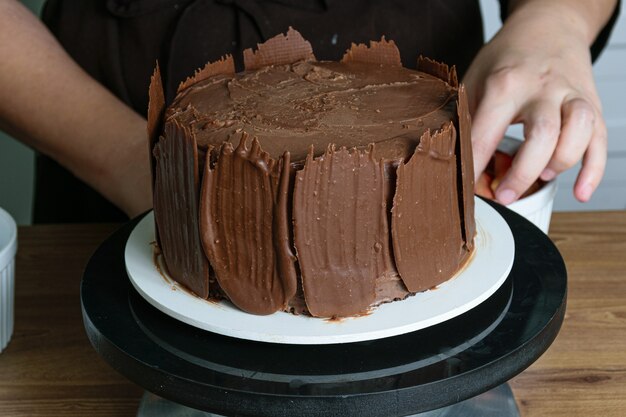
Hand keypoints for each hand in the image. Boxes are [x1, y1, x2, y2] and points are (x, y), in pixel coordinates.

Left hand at [463, 1, 609, 203]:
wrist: (548, 27)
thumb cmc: (506, 60)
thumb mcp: (475, 80)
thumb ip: (465, 117)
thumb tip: (451, 161)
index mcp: (505, 83)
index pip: (487, 132)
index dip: (475, 166)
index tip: (465, 191)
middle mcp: (542, 88)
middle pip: (542, 133)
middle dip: (522, 172)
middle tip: (503, 196)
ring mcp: (571, 95)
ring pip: (578, 130)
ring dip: (561, 162)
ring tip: (542, 177)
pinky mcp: (592, 103)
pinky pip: (600, 139)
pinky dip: (594, 169)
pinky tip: (580, 191)